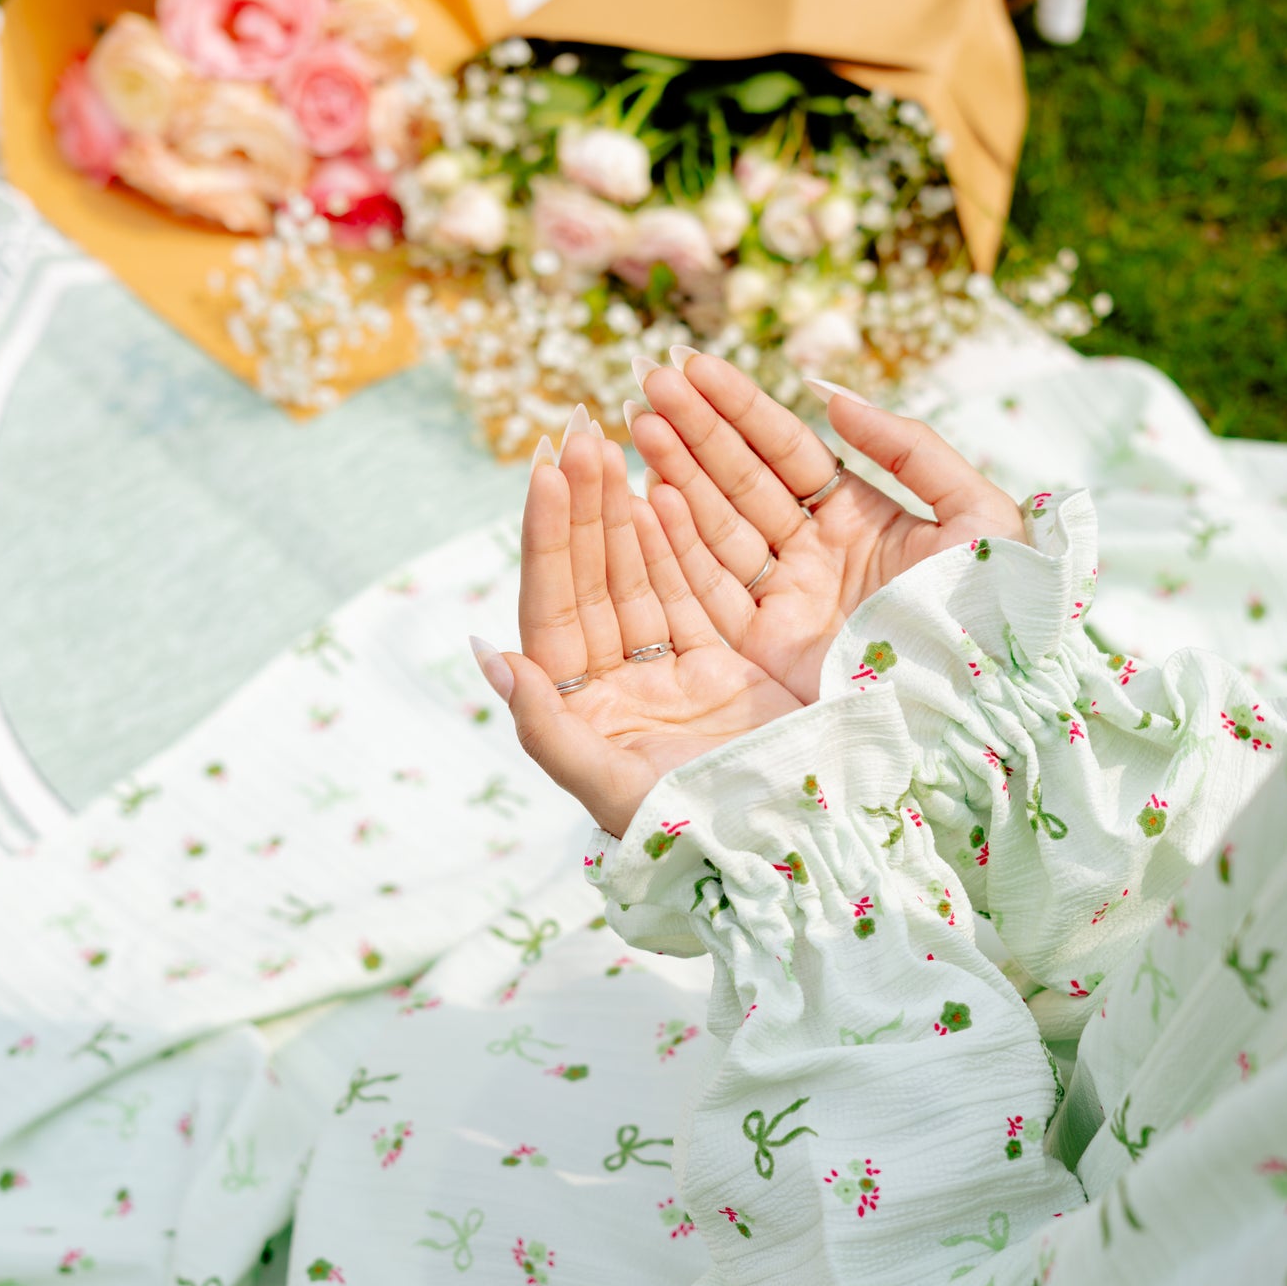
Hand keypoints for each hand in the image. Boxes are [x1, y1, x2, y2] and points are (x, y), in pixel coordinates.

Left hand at [471, 411, 799, 837]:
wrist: (794, 853)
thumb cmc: (695, 835)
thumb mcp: (611, 790)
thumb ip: (547, 727)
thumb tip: (492, 655)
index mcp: (581, 711)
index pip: (553, 608)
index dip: (548, 539)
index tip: (545, 471)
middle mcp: (619, 685)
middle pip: (592, 579)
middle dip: (583, 506)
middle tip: (581, 432)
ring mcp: (672, 670)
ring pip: (637, 575)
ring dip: (623, 510)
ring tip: (613, 442)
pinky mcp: (727, 665)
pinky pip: (692, 590)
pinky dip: (676, 541)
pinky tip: (661, 489)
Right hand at [627, 351, 1022, 703]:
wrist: (986, 702)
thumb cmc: (993, 606)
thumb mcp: (973, 511)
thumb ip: (909, 446)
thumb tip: (830, 397)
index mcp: (861, 516)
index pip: (787, 449)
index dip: (739, 407)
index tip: (691, 365)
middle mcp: (815, 553)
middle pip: (742, 479)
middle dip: (694, 429)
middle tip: (648, 380)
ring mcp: (787, 599)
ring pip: (717, 524)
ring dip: (675, 471)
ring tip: (637, 420)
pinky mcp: (767, 648)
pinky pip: (712, 587)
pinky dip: (679, 544)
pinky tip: (649, 496)